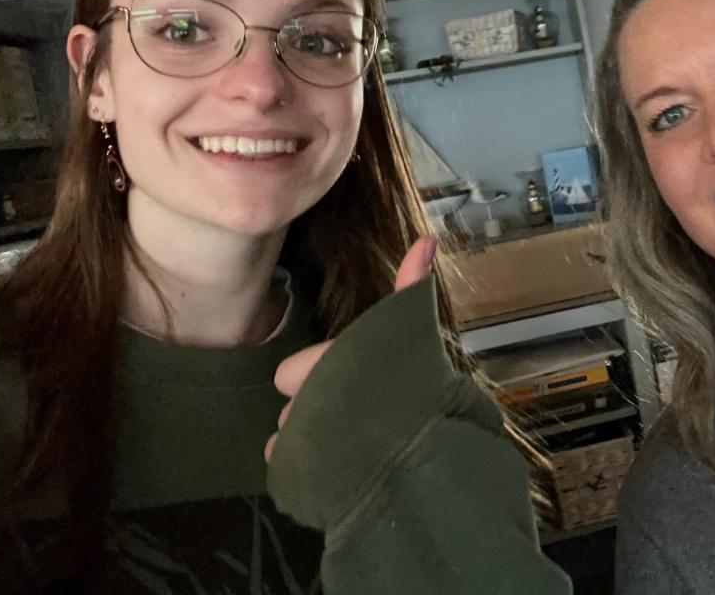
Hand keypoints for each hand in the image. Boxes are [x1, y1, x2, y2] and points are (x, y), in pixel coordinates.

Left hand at [264, 235, 437, 462]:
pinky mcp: (300, 478)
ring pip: (290, 440)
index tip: (351, 377)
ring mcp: (301, 444)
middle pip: (293, 408)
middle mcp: (306, 403)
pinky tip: (331, 468)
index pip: (289, 372)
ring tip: (350, 445)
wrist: (427, 452)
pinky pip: (288, 470)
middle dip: (316, 410)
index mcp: (324, 365)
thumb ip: (411, 284)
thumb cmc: (417, 380)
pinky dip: (303, 471)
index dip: (316, 373)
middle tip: (355, 415)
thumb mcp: (411, 326)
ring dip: (311, 442)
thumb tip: (427, 237)